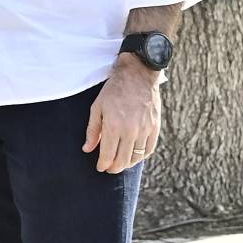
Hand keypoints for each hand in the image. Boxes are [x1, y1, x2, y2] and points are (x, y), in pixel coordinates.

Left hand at [84, 59, 161, 173]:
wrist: (138, 75)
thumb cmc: (113, 90)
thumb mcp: (97, 108)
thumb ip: (92, 130)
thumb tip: (87, 149)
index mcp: (113, 126)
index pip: (107, 156)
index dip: (103, 165)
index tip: (100, 167)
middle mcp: (130, 131)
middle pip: (122, 161)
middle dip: (114, 168)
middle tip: (109, 168)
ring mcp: (144, 130)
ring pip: (136, 158)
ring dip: (127, 164)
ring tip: (121, 163)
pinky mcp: (155, 127)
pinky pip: (149, 149)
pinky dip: (141, 156)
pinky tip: (134, 156)